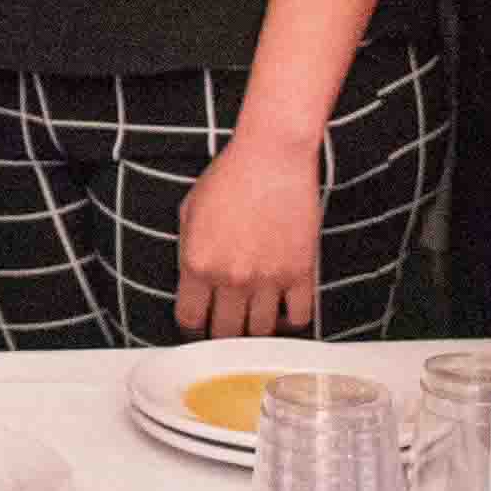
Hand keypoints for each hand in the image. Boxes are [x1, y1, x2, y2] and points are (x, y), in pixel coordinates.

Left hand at [174, 127, 325, 339]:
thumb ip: (188, 251)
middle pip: (226, 333)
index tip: (199, 324)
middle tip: (227, 327)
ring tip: (255, 320)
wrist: (272, 156)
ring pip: (262, 332)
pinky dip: (292, 320)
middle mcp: (232, 277)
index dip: (193, 326)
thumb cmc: (230, 177)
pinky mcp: (301, 273)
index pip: (190, 320)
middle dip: (223, 334)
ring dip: (257, 331)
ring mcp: (268, 278)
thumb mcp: (189, 211)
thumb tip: (193, 281)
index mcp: (198, 263)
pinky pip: (299, 317)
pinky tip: (285, 310)